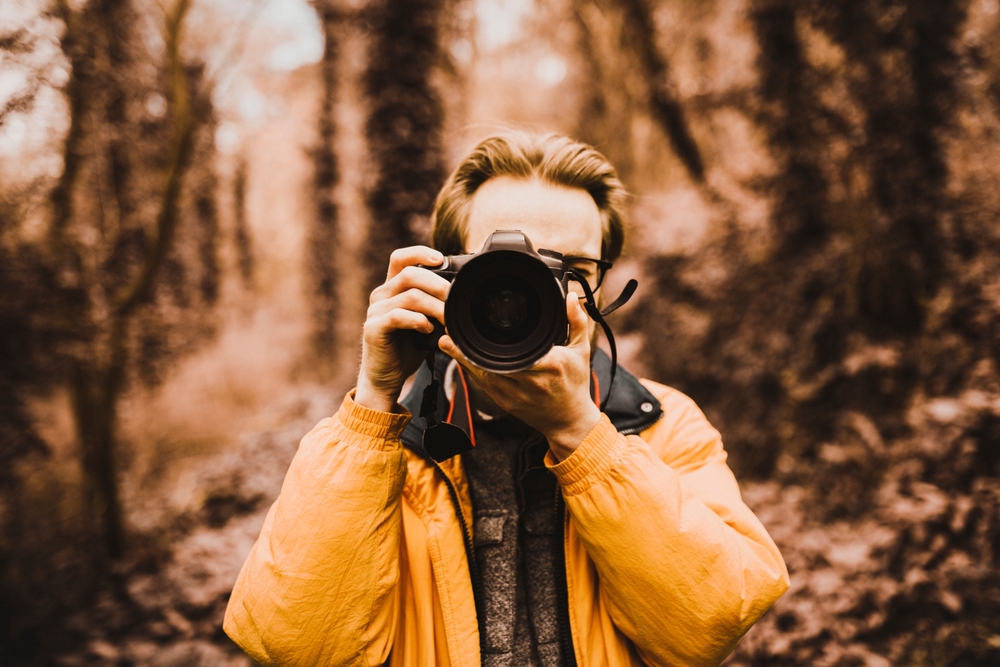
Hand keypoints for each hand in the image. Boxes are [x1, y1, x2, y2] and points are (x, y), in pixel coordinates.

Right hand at [355, 246, 450, 412]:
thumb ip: (433, 304)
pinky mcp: (374, 328)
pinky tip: (428, 330)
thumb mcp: (424, 321)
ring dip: (436, 307)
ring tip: (449, 321)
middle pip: (410, 273)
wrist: (386, 378)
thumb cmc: (406, 348)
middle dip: (439, 284)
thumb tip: (461, 294)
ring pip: (410, 296)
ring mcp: (376, 311)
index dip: (420, 253)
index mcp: (392, 288)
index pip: (400, 258)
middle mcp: (381, 295)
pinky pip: (399, 316)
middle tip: (456, 299)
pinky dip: (418, 321)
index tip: (441, 259)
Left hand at [438, 290, 601, 459]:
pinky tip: (461, 359)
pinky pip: (483, 385)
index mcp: (548, 364)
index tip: (472, 326)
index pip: (514, 351)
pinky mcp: (505, 404)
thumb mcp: (581, 351)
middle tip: (450, 330)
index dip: (488, 341)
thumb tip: (569, 296)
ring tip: (449, 342)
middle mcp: (529, 380)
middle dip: (466, 348)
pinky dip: (470, 371)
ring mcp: (515, 394)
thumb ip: (576, 322)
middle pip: (489, 363)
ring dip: (462, 359)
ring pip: (480, 375)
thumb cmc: (575, 384)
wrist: (569, 421)